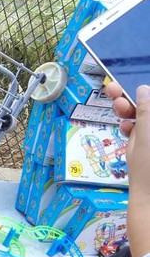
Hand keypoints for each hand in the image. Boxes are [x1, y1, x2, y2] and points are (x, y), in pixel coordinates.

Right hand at [107, 82, 149, 256]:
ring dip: (132, 116)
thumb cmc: (148, 168)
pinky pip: (146, 135)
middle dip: (132, 103)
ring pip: (146, 123)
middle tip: (111, 96)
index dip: (138, 94)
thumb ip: (146, 109)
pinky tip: (125, 129)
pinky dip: (135, 130)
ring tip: (119, 116)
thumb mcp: (145, 134)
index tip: (117, 88)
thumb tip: (143, 90)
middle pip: (149, 113)